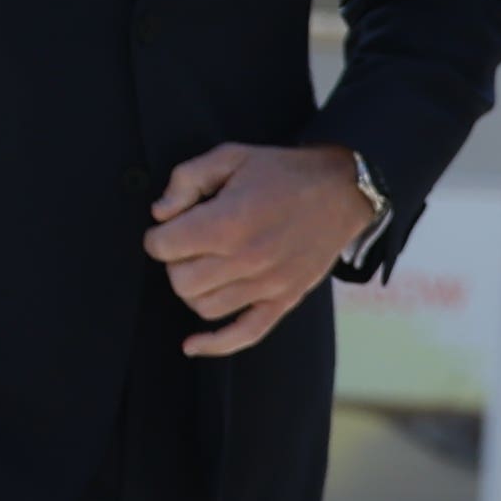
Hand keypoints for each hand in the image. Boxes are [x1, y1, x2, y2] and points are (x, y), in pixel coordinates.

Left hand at [146, 140, 374, 356]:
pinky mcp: (284, 299)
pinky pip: (245, 334)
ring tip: (205, 266)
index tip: (170, 225)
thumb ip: (186, 179)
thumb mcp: (230, 156)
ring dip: (194, 289)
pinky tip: (192, 344)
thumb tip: (161, 213)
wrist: (342, 189)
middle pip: (180, 280)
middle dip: (175, 261)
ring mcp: (268, 284)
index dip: (159, 234)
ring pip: (203, 306)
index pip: (163, 246)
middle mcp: (247, 259)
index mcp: (229, 222)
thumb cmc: (283, 172)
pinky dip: (215, 344)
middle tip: (190, 243)